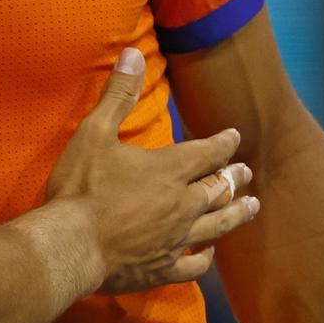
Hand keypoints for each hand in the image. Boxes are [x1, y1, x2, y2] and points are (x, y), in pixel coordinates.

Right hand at [45, 48, 259, 293]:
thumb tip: (133, 53)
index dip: (224, 143)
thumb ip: (118, 95)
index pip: (208, 152)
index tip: (235, 137)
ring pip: (218, 225)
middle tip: (246, 173)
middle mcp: (182, 204)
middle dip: (234, 177)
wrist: (71, 245)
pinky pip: (194, 265)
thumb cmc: (81, 187)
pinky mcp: (164, 268)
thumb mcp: (95, 132)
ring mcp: (176, 240)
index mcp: (169, 170)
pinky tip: (208, 254)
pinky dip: (205, 258)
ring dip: (236, 213)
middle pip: (219, 188)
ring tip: (252, 207)